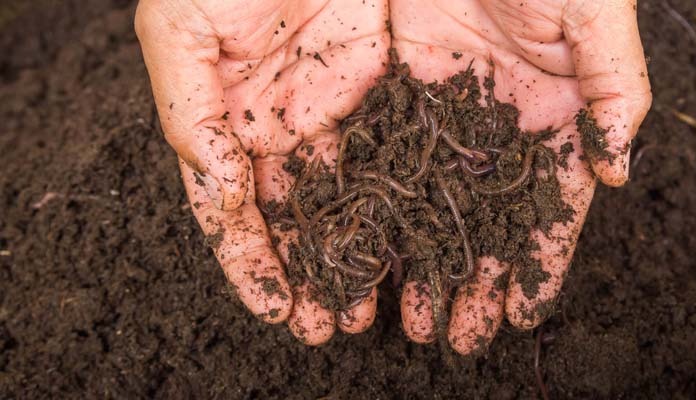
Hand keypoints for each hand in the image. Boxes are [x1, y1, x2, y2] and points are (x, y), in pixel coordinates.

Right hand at [136, 0, 388, 344]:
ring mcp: (333, 112)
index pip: (234, 208)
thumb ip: (189, 114)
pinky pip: (394, 154)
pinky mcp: (383, 88)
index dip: (251, 263)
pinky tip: (411, 245)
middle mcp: (278, 126)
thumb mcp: (179, 29)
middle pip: (295, 217)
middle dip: (310, 274)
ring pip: (347, 198)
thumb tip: (220, 187)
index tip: (275, 310)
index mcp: (225, 118)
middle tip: (329, 328)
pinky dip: (399, 204)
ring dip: (356, 255)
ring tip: (370, 309)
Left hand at [391, 0, 650, 353]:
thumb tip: (619, 174)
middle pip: (484, 219)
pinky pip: (388, 160)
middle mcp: (500, 125)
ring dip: (420, 260)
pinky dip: (379, 210)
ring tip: (409, 316)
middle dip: (470, 279)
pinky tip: (368, 252)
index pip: (549, 207)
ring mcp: (447, 112)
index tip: (522, 313)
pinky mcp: (400, 93)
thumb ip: (617, 94)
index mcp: (555, 115)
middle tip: (454, 335)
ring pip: (432, 202)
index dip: (539, 263)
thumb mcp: (594, 17)